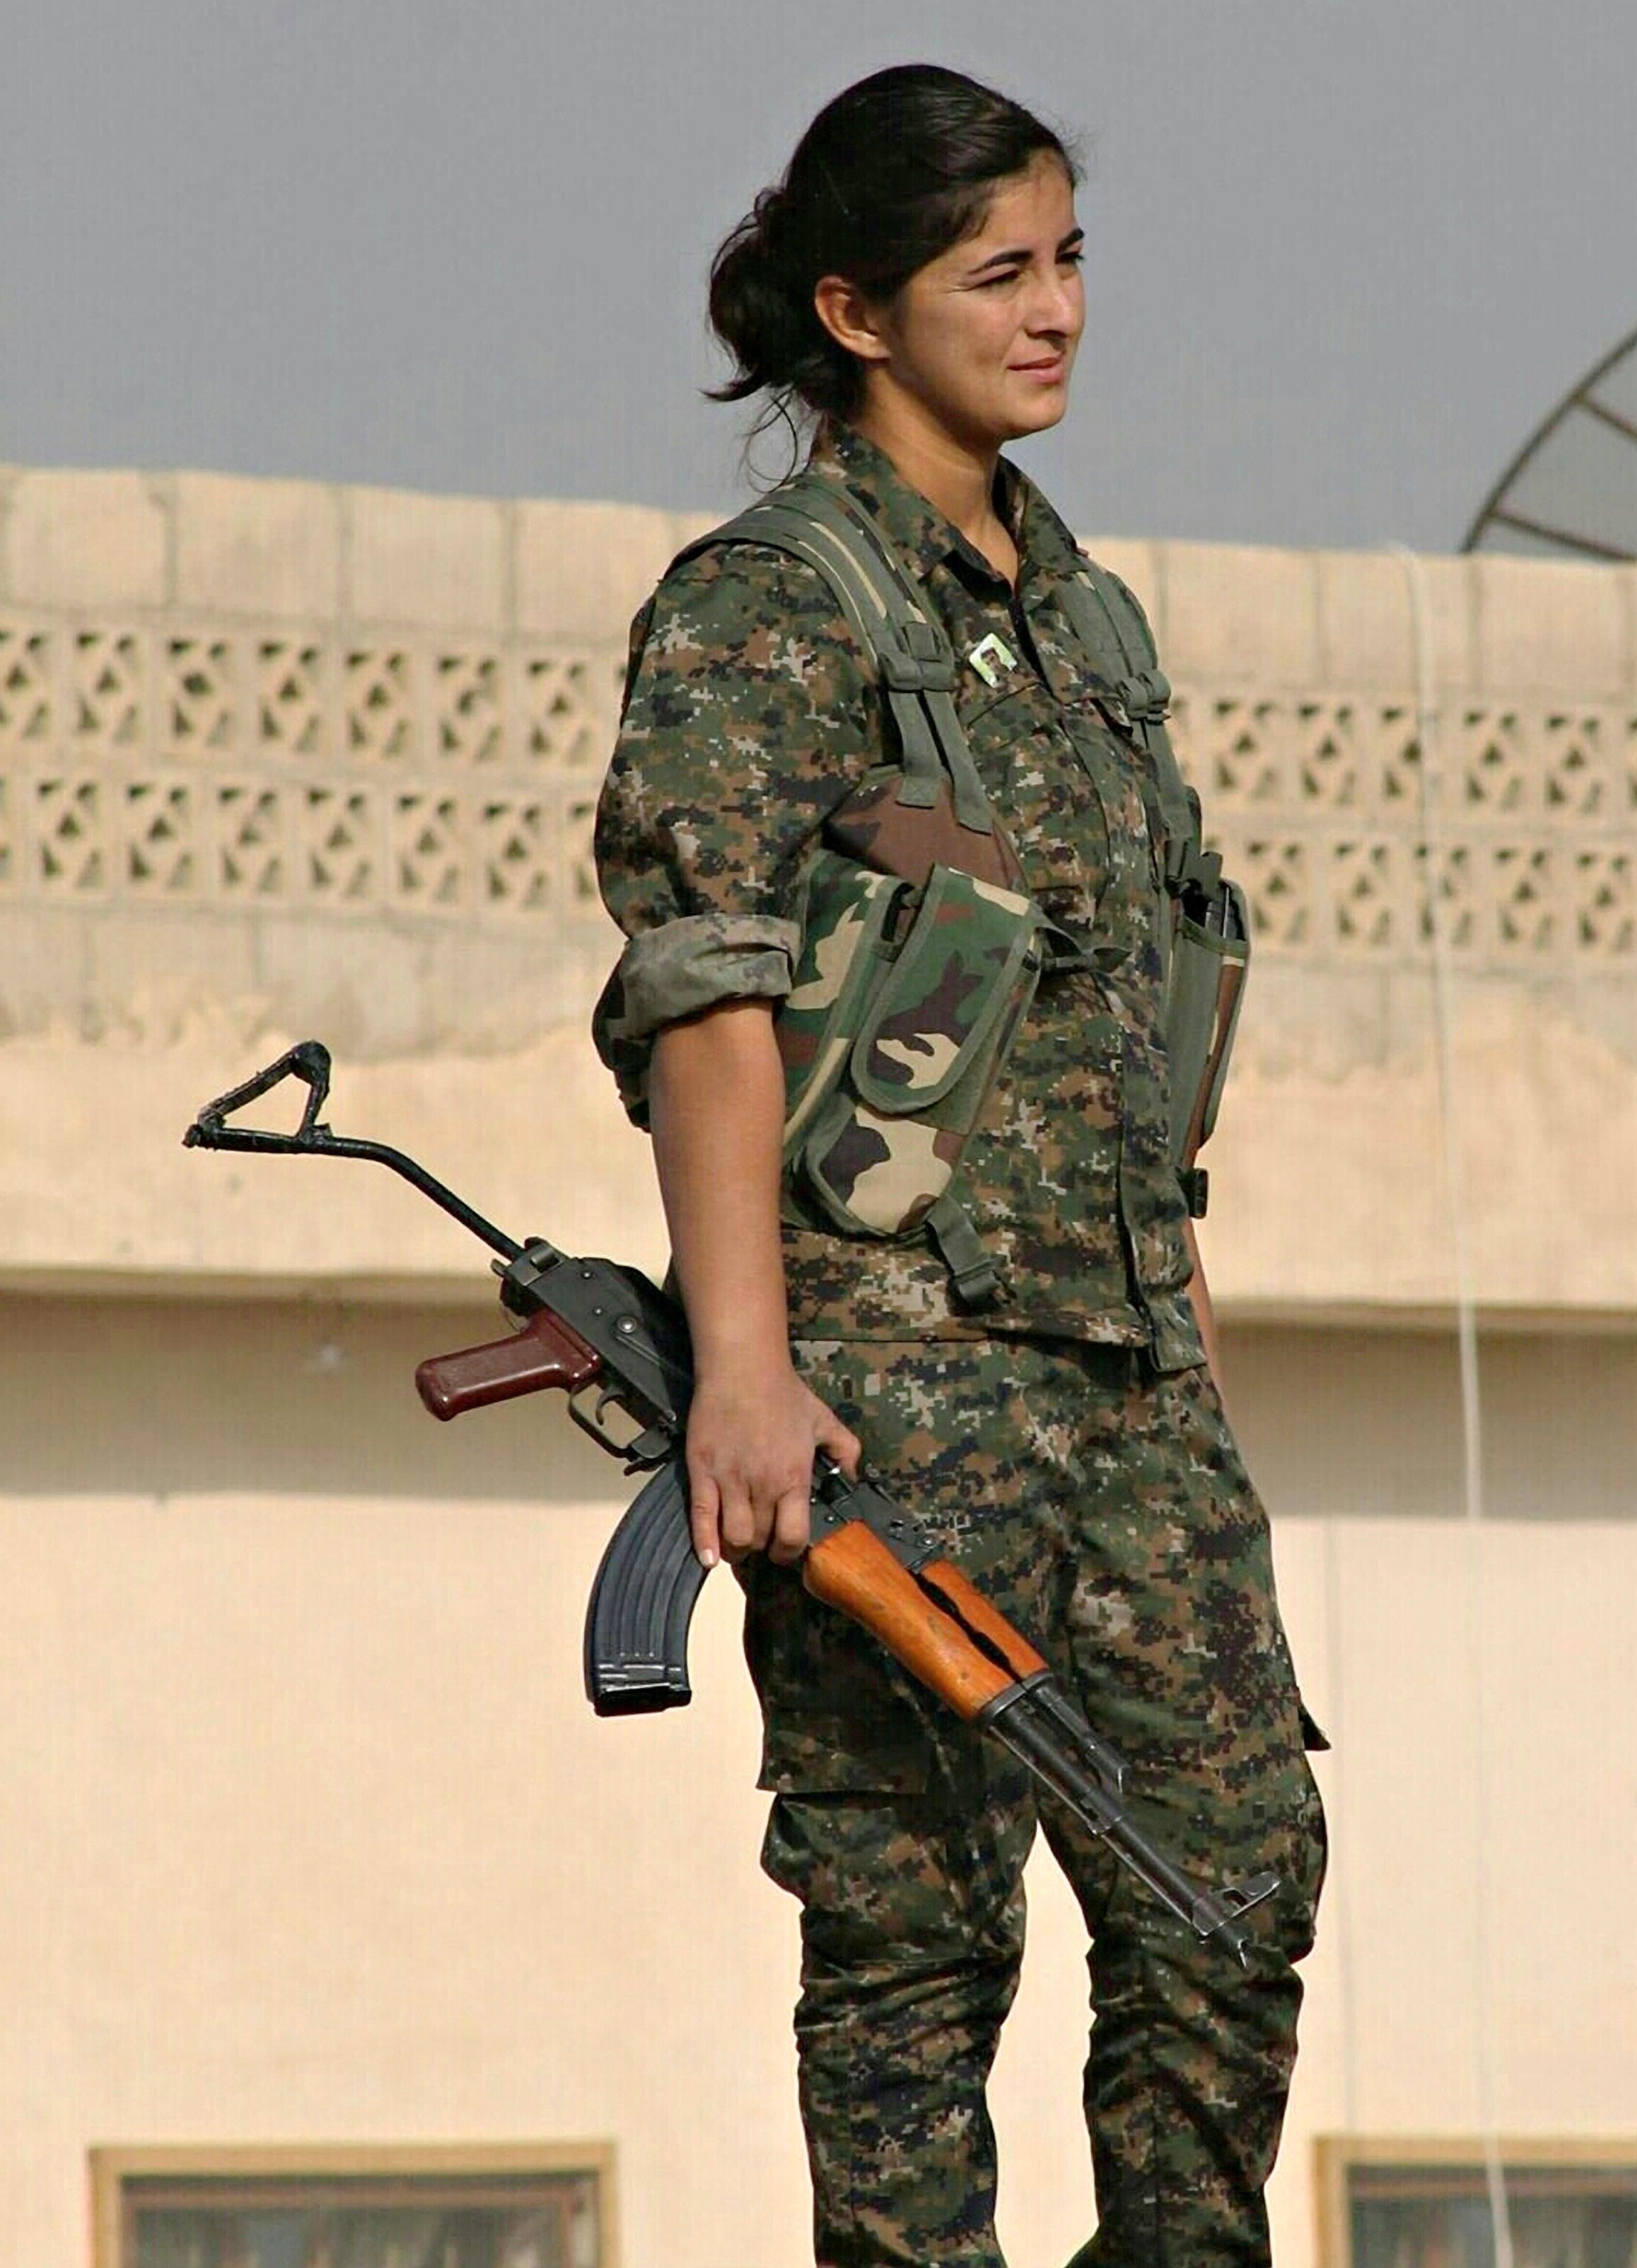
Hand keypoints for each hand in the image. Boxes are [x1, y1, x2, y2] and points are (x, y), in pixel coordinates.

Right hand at [684, 1354, 860, 1569]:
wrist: (742, 1367)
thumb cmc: (782, 1393)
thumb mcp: (824, 1420)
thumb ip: (846, 1451)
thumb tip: (854, 1477)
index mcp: (794, 1476)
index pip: (793, 1536)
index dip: (789, 1552)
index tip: (786, 1551)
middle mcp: (762, 1484)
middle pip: (761, 1540)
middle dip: (763, 1548)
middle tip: (761, 1543)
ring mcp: (730, 1479)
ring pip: (733, 1536)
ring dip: (736, 1549)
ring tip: (739, 1545)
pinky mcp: (702, 1471)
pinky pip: (701, 1517)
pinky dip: (704, 1542)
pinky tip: (709, 1557)